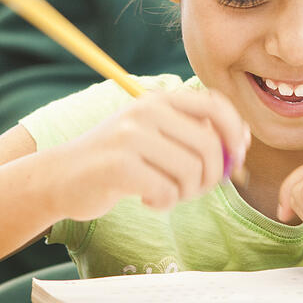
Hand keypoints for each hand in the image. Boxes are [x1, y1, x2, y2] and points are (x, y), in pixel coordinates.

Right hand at [51, 88, 249, 220]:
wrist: (60, 177)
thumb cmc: (116, 161)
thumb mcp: (152, 135)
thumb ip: (191, 133)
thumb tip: (242, 143)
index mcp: (159, 100)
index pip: (216, 106)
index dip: (235, 134)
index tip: (236, 160)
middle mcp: (146, 111)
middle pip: (209, 147)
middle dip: (212, 177)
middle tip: (193, 190)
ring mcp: (130, 135)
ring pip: (191, 172)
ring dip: (185, 194)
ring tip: (166, 194)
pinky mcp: (118, 165)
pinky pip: (166, 191)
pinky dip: (163, 203)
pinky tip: (146, 200)